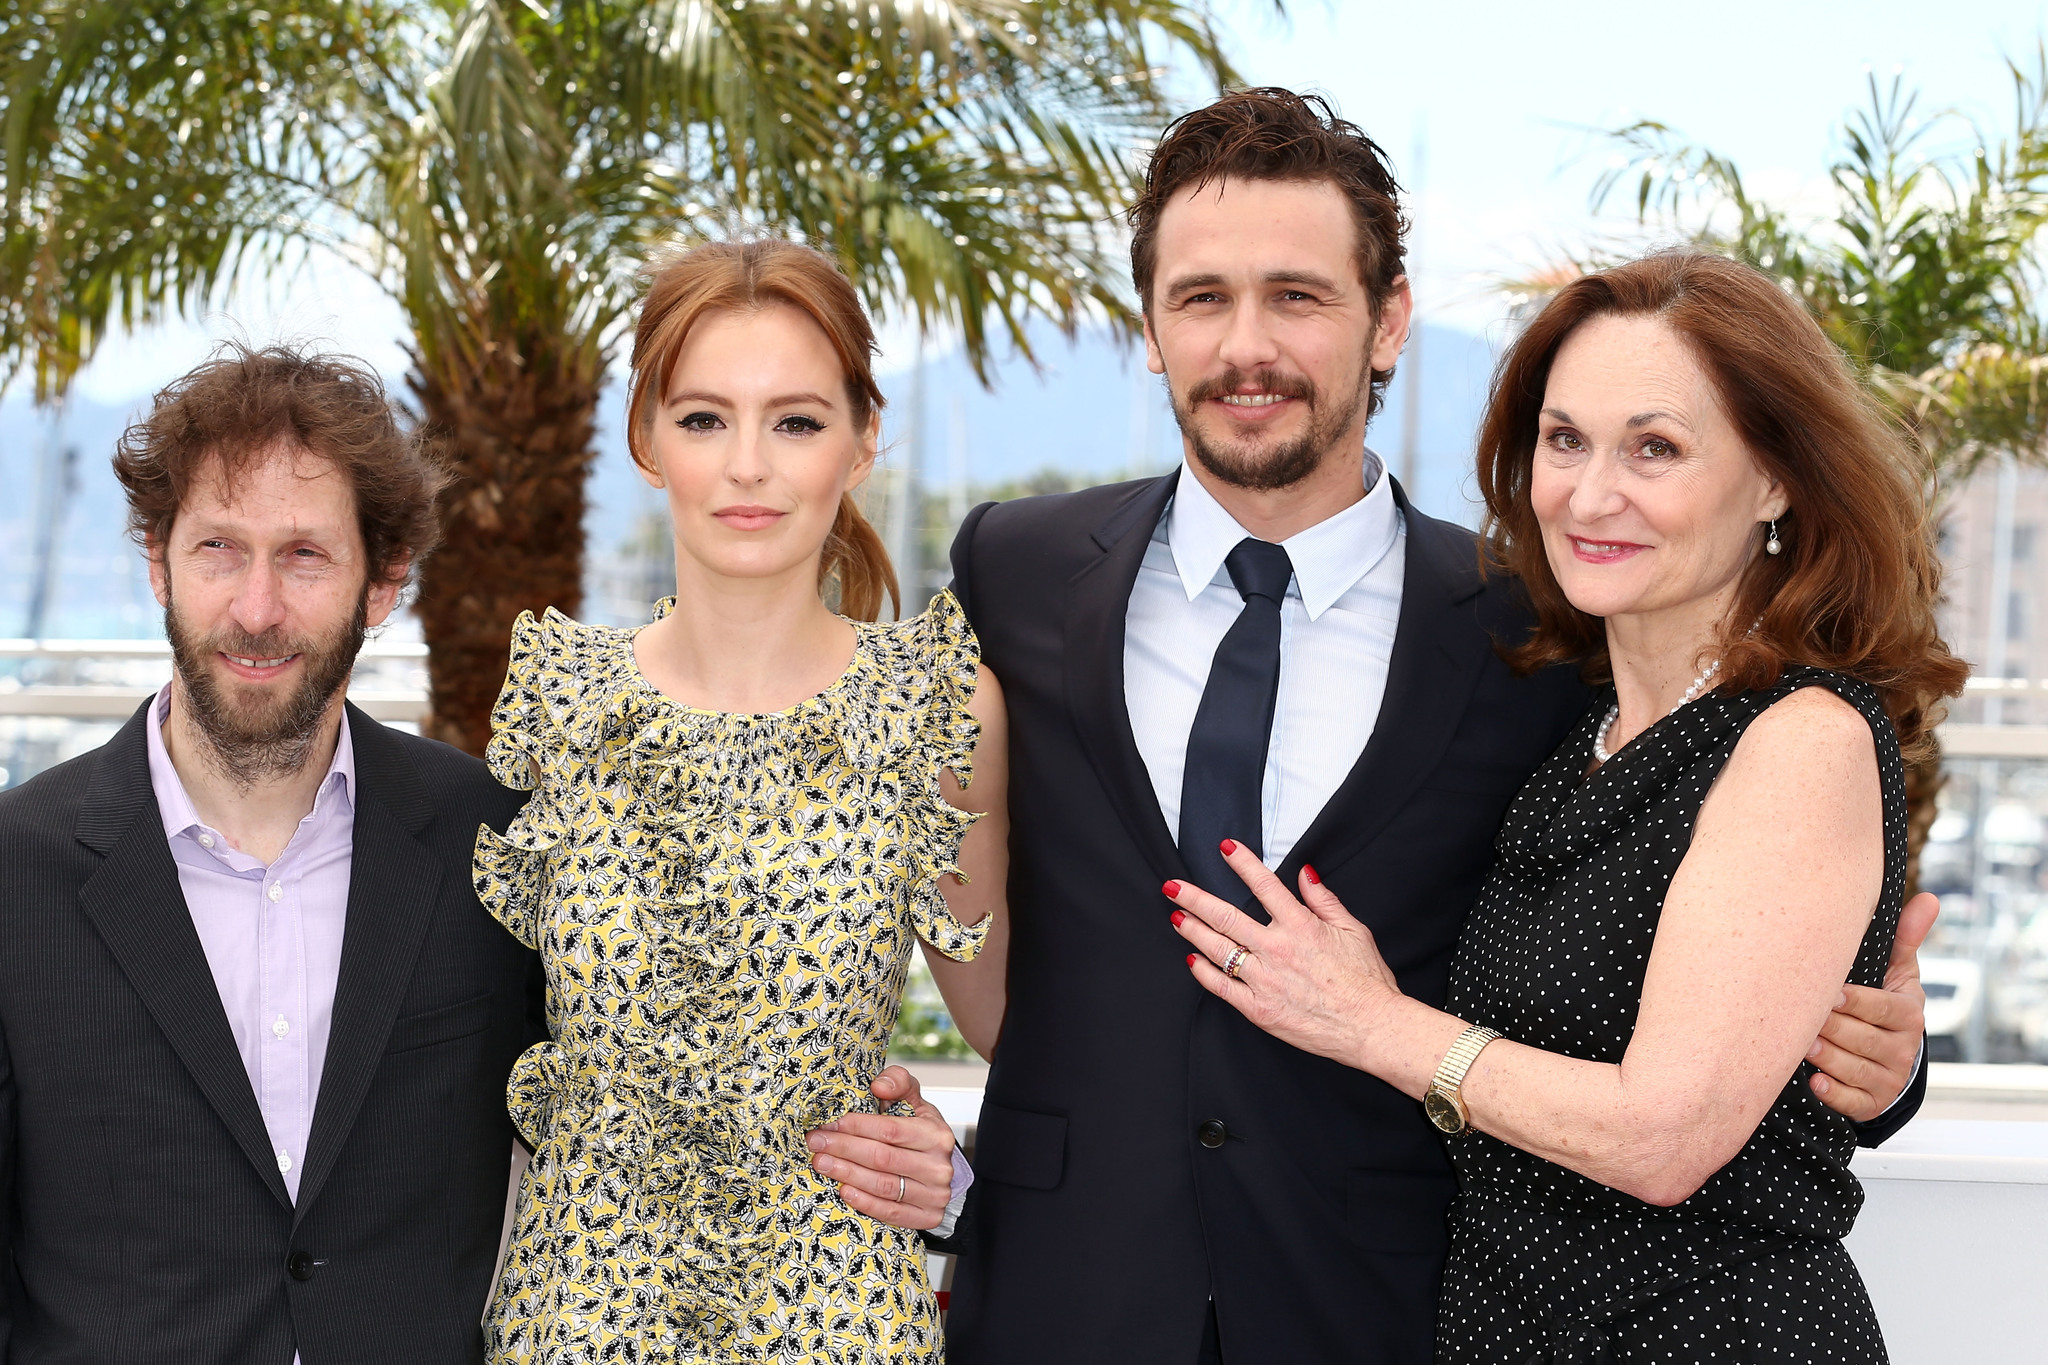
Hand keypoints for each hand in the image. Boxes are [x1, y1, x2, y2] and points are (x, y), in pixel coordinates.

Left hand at [806, 1066, 957, 1230]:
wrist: (938, 1169)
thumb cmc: (920, 1133)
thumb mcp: (915, 1102)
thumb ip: (899, 1082)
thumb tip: (879, 1086)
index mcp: (937, 1134)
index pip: (890, 1130)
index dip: (855, 1126)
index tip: (828, 1123)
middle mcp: (939, 1166)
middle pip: (882, 1158)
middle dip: (843, 1149)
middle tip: (815, 1142)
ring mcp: (935, 1195)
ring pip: (883, 1185)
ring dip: (847, 1174)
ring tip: (821, 1163)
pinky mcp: (927, 1218)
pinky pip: (890, 1212)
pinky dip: (864, 1202)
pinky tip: (843, 1190)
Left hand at [1166, 839, 1404, 1068]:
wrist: (1371, 1026)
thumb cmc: (1366, 981)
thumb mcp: (1353, 930)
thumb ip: (1324, 900)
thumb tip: (1305, 874)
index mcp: (1300, 926)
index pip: (1264, 885)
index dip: (1242, 863)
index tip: (1225, 847)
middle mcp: (1277, 949)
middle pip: (1225, 917)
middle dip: (1195, 899)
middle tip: (1173, 887)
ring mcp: (1264, 980)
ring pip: (1218, 949)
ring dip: (1192, 930)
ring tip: (1176, 917)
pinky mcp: (1259, 1009)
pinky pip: (1222, 987)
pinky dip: (1204, 972)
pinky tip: (1193, 960)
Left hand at [1807, 891, 1936, 1119]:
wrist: (1888, 1056)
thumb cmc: (1884, 1002)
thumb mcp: (1897, 971)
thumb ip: (1906, 938)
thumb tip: (1929, 898)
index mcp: (1907, 1013)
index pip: (1884, 1009)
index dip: (1857, 1002)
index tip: (1831, 993)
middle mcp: (1902, 1048)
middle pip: (1863, 1039)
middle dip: (1832, 1028)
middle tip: (1804, 1019)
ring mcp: (1888, 1078)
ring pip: (1853, 1068)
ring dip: (1826, 1057)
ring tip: (1803, 1045)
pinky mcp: (1871, 1102)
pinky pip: (1852, 1101)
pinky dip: (1834, 1093)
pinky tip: (1815, 1082)